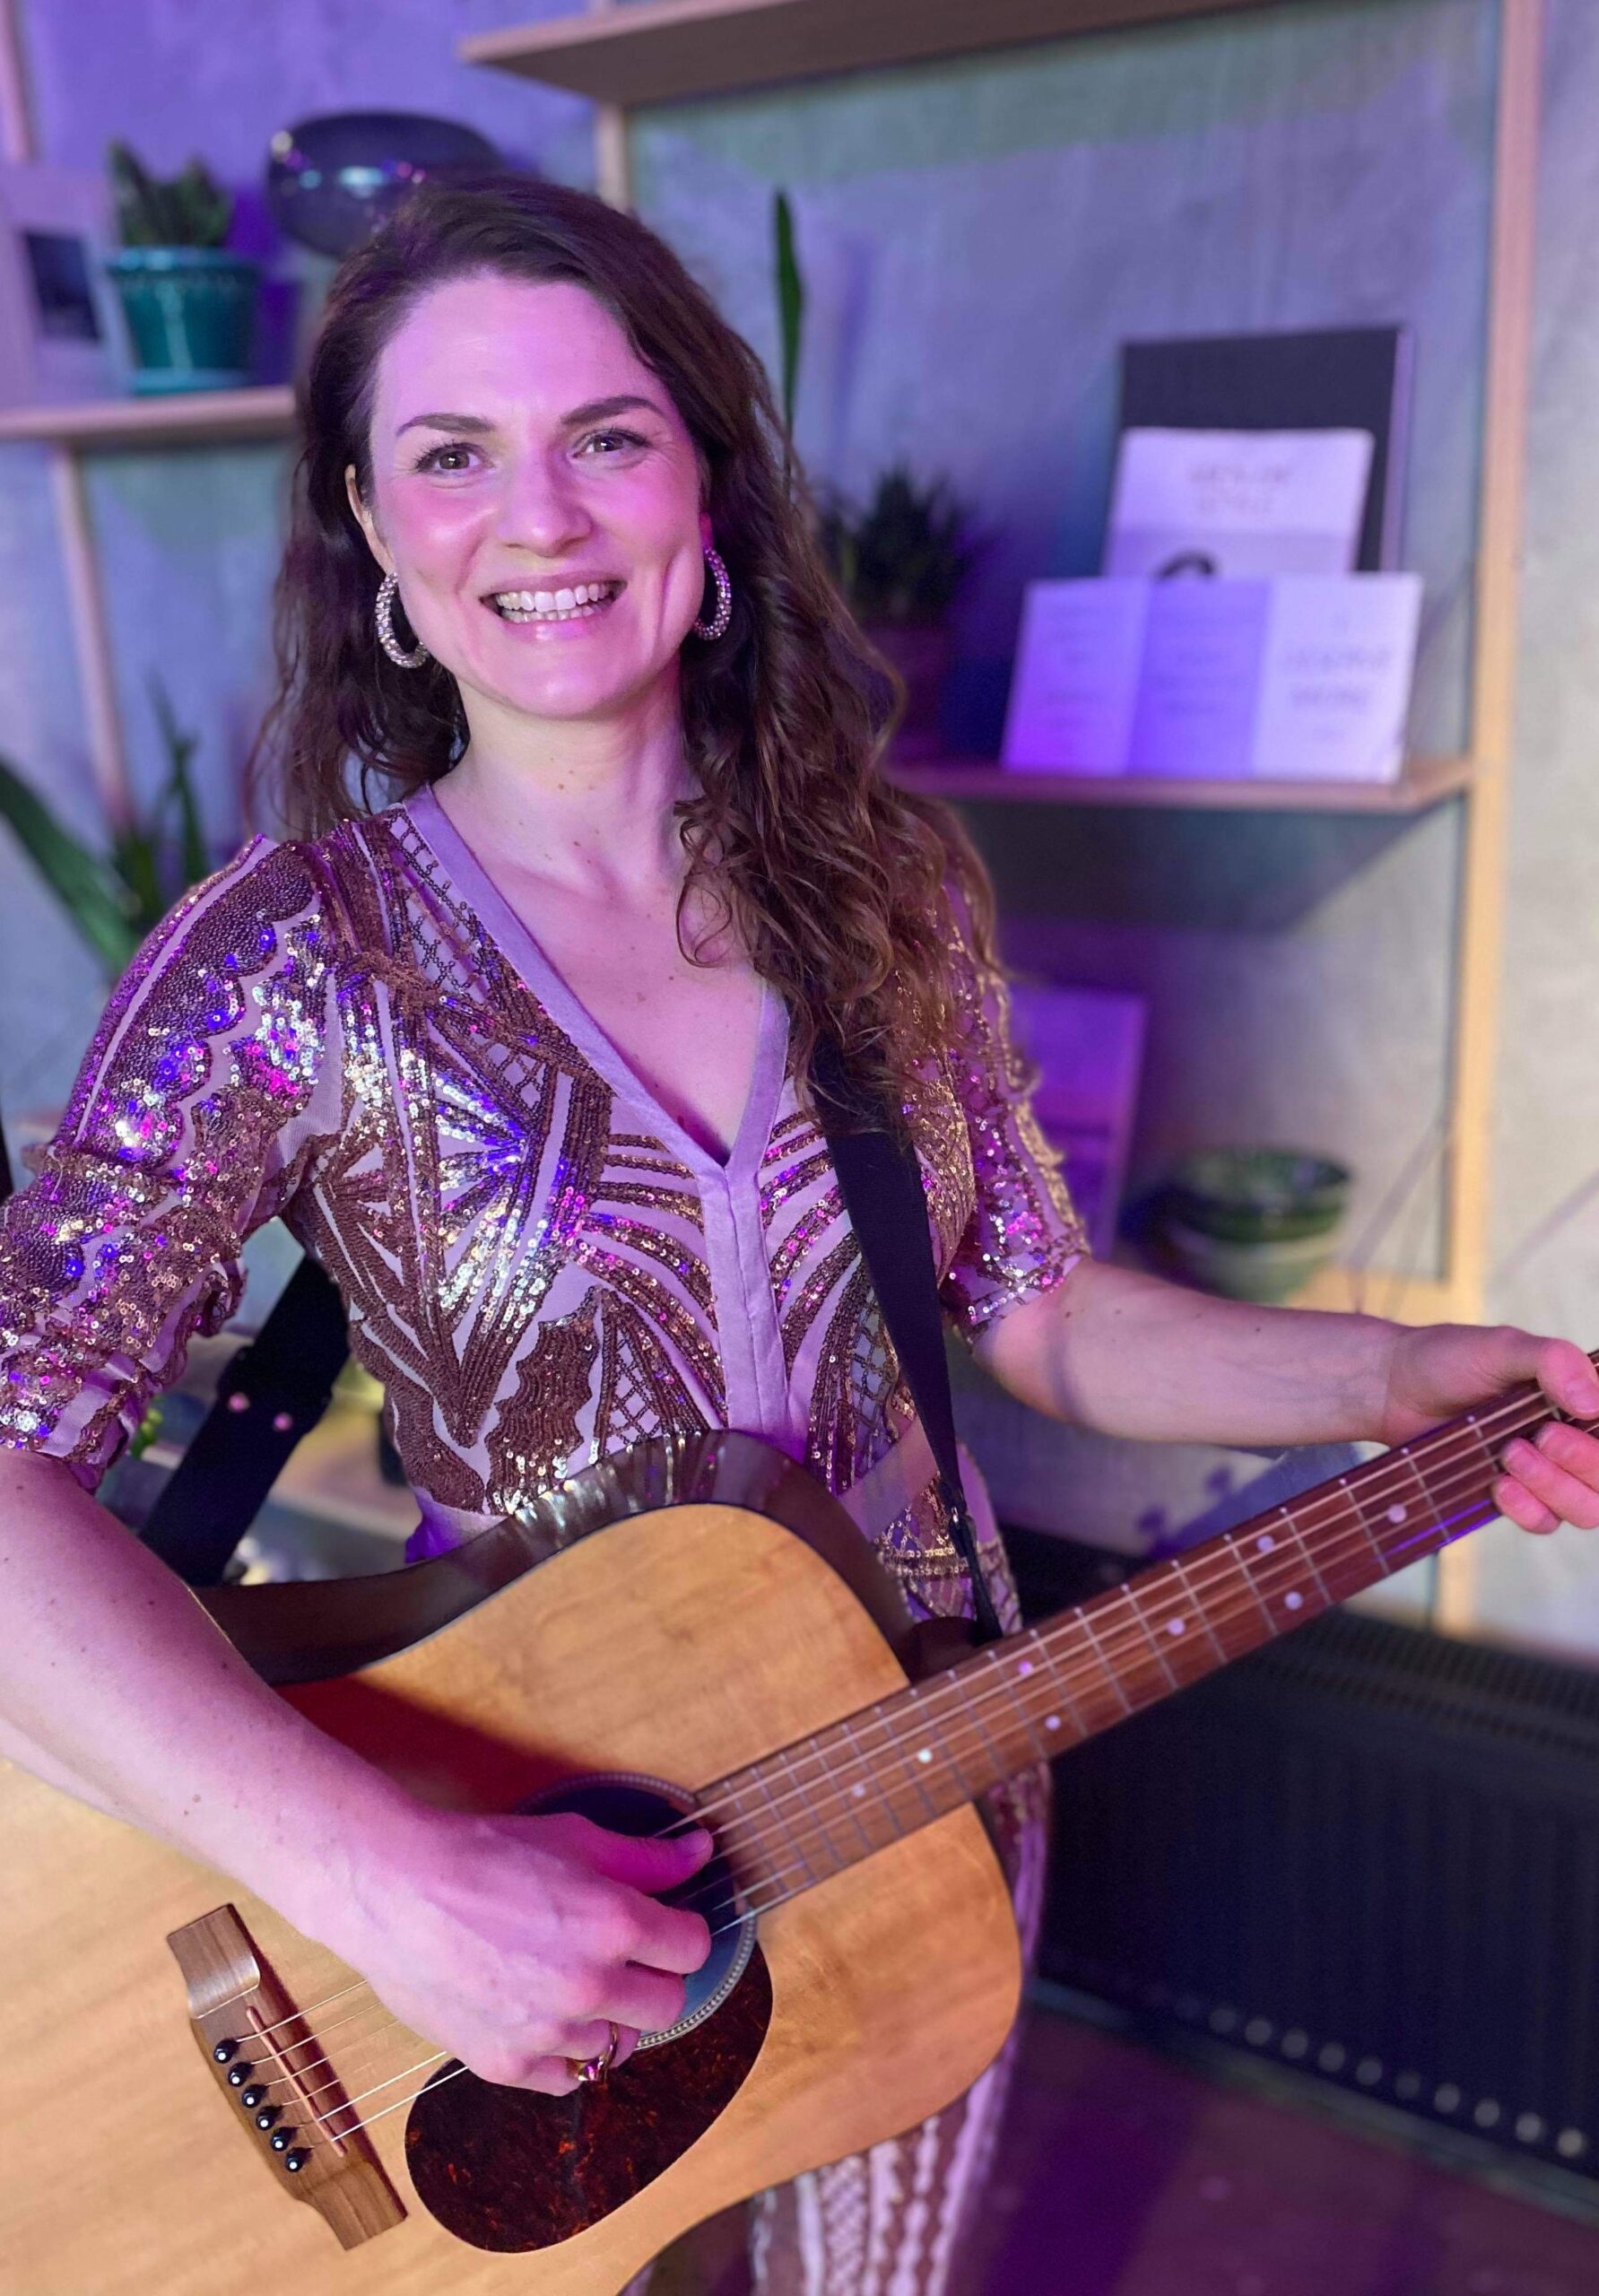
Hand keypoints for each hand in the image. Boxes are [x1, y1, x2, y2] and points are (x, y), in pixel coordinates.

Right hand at [326, 1804, 713, 2093]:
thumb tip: (700, 1852)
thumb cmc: (482, 1855)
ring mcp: (547, 2032)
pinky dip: (564, 2057)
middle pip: (668, 2004)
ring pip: (616, 2045)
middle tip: (623, 1957)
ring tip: (571, 1983)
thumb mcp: (573, 1837)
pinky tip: (547, 2021)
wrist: (397, 1892)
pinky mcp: (506, 2065)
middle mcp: (589, 1984)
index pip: (692, 1949)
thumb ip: (645, 1856)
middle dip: (653, 1978)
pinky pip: (566, 2081)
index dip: (682, 1932)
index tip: (664, 1927)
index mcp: (613, 1922)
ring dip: (606, 2017)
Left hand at [1381, 1322, 1598, 1534]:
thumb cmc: (1448, 1358)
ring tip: (1510, 1455)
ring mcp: (1548, 1471)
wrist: (1391, 1389)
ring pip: (1589, 1507)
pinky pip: (1545, 1523)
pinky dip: (1529, 1510)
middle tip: (1540, 1436)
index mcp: (1584, 1397)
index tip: (1581, 1424)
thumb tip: (1592, 1404)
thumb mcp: (1503, 1347)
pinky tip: (1500, 1485)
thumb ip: (1553, 1362)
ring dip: (1555, 1487)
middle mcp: (1576, 1436)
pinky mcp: (1516, 1497)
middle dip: (1585, 1463)